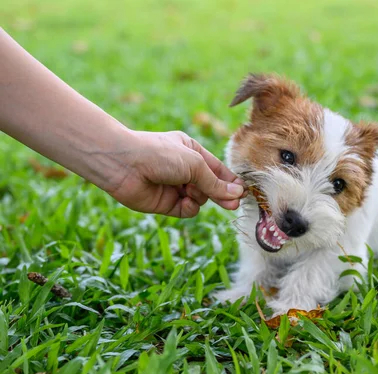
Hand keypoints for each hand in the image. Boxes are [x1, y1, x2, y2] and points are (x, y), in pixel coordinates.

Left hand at [106, 130, 245, 217]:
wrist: (124, 164)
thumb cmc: (161, 154)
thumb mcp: (195, 164)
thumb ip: (216, 183)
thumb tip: (238, 194)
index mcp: (191, 151)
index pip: (217, 169)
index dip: (230, 181)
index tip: (244, 192)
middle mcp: (184, 168)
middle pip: (211, 186)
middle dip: (221, 194)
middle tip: (234, 204)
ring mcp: (175, 186)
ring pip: (200, 198)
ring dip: (200, 197)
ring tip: (192, 192)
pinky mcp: (166, 203)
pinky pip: (187, 209)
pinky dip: (188, 207)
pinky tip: (184, 202)